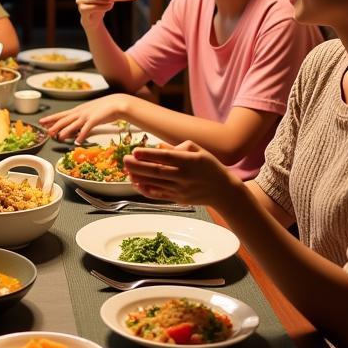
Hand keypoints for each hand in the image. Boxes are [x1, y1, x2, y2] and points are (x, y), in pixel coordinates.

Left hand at [40, 93, 130, 142]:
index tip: (42, 121)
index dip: (51, 118)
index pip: (62, 114)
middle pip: (65, 119)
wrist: (117, 103)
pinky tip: (77, 141)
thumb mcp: (89, 113)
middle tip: (46, 131)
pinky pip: (87, 128)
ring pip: (73, 124)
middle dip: (54, 125)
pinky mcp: (95, 119)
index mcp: (78, 110)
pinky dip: (82, 135)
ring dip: (65, 131)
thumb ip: (82, 120)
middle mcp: (80, 112)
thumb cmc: (104, 109)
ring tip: (58, 137)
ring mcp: (87, 115)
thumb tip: (75, 128)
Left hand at [122, 140, 238, 207]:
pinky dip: (146, 190)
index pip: (165, 158)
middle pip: (157, 171)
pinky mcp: (178, 199)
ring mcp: (180, 189)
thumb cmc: (209, 166)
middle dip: (138, 166)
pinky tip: (136, 184)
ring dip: (139, 177)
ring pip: (155, 183)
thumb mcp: (198, 151)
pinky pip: (159, 194)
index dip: (149, 154)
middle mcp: (184, 176)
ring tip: (127, 171)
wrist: (223, 191)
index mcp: (189, 161)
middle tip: (125, 160)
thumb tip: (159, 148)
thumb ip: (178, 148)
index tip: (135, 151)